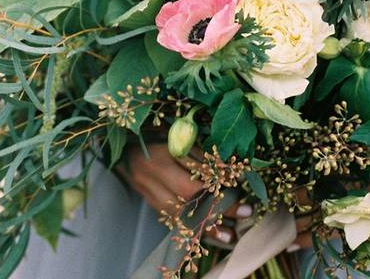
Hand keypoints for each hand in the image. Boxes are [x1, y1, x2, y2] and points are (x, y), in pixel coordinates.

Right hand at [121, 144, 250, 244]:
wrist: (124, 148)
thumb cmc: (154, 136)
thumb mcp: (174, 135)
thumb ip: (197, 148)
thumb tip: (229, 166)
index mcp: (161, 148)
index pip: (195, 165)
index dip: (220, 175)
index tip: (242, 181)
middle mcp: (152, 171)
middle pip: (189, 192)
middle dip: (220, 204)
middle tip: (245, 210)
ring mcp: (147, 189)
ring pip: (180, 212)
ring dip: (208, 225)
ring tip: (231, 235)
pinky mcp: (148, 201)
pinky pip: (172, 219)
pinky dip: (193, 228)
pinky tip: (209, 236)